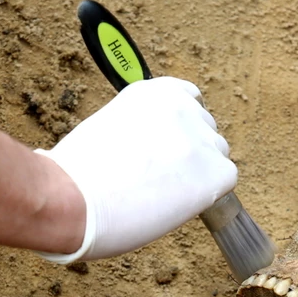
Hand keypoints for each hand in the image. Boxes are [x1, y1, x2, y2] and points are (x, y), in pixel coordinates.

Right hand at [36, 77, 237, 262]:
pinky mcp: (214, 171)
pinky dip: (207, 195)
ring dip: (197, 175)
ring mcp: (200, 137)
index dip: (178, 129)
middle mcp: (182, 106)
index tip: (165, 147)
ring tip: (159, 195)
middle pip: (204, 130)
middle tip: (157, 179)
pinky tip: (175, 205)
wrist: (71, 197)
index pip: (187, 100)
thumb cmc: (74, 175)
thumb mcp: (105, 129)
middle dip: (188, 154)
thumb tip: (147, 150)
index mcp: (152, 91)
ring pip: (216, 157)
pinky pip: (226, 181)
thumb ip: (138, 129)